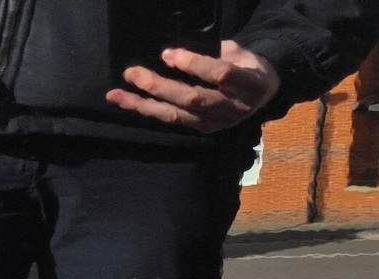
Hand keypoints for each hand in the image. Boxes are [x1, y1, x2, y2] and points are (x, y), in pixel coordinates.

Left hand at [106, 40, 279, 131]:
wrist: (261, 93)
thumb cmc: (245, 65)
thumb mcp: (237, 52)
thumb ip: (213, 52)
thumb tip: (177, 49)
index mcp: (246, 84)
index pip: (219, 75)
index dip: (194, 64)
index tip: (168, 53)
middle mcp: (230, 108)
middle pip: (192, 98)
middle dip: (160, 86)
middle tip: (132, 72)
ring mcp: (215, 122)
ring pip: (177, 115)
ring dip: (144, 104)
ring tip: (117, 95)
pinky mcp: (201, 128)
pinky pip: (172, 120)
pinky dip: (148, 110)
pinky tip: (127, 102)